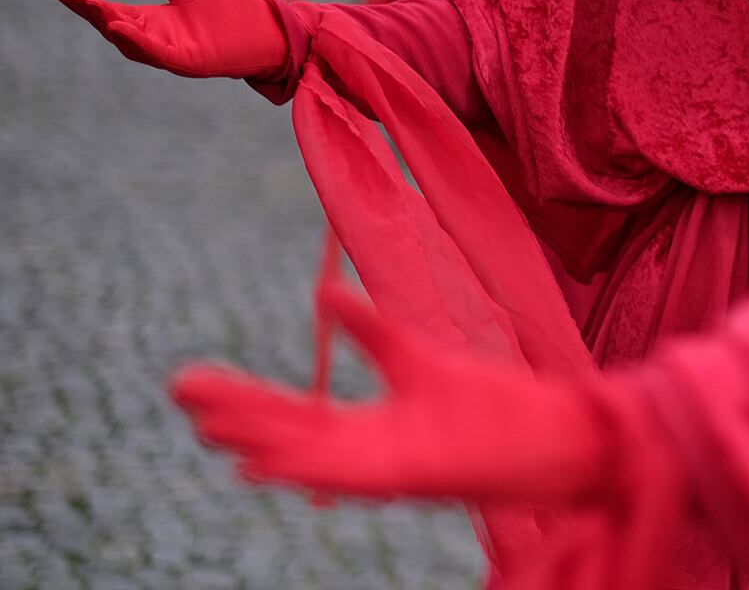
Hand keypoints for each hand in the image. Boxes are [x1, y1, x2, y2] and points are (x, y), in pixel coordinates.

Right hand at [56, 0, 287, 78]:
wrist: (272, 26)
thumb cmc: (231, 6)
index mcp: (153, 21)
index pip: (111, 12)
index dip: (87, 4)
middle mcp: (158, 40)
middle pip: (116, 29)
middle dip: (93, 14)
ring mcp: (174, 53)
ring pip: (135, 44)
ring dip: (113, 28)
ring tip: (94, 10)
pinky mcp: (194, 62)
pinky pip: (162, 55)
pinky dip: (142, 43)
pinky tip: (124, 27)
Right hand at [173, 283, 613, 503]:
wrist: (549, 434)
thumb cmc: (489, 405)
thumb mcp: (418, 357)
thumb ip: (373, 331)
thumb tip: (324, 293)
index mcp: (366, 427)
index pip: (291, 413)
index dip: (244, 399)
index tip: (193, 380)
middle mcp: (365, 452)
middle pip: (287, 432)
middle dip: (235, 414)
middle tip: (179, 389)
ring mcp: (385, 467)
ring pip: (306, 456)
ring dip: (258, 443)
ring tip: (208, 428)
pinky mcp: (411, 476)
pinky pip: (348, 474)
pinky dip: (305, 467)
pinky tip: (265, 463)